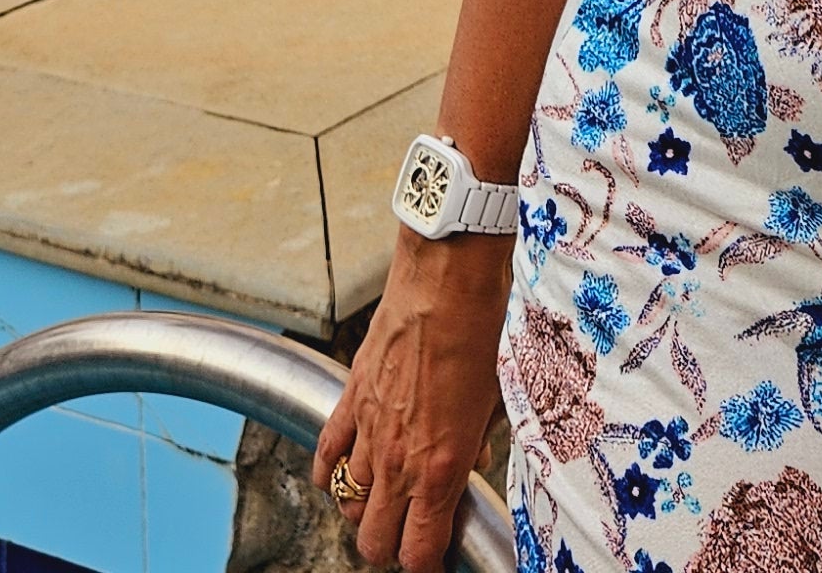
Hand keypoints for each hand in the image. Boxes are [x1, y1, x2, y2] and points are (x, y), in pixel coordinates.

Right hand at [313, 232, 510, 571]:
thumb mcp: (495, 398)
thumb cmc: (483, 329)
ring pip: (347, 503)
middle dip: (390, 548)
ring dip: (363, 511)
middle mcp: (398, 460)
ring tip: (383, 504)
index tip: (434, 559)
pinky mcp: (349, 400)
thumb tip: (468, 465)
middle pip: (372, 540)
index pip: (417, 551)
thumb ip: (476, 445)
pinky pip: (326, 457)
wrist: (448, 277)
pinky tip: (340, 476)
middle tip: (409, 535)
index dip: (425, 565)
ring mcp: (368, 431)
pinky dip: (329, 475)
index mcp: (440, 467)